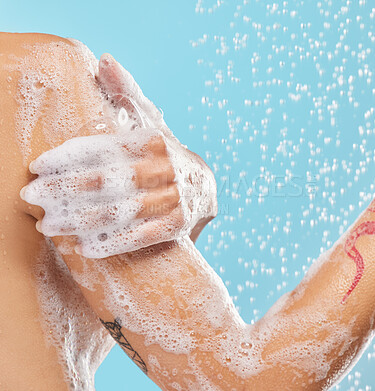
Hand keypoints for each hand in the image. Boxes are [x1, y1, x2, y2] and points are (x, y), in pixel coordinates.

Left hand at [20, 54, 216, 257]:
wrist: (204, 187)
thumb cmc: (166, 154)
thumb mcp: (152, 122)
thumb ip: (127, 93)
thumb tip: (104, 61)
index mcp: (153, 140)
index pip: (105, 147)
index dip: (69, 157)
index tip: (38, 166)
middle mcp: (165, 168)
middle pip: (108, 181)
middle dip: (66, 189)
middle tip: (31, 197)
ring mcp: (173, 199)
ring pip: (121, 211)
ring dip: (81, 220)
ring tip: (48, 225)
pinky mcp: (177, 225)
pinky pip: (141, 237)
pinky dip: (112, 244)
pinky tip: (82, 247)